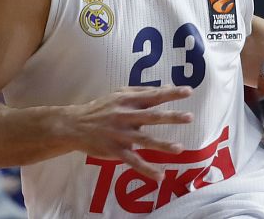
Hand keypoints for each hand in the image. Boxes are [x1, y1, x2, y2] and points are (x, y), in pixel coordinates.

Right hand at [68, 85, 193, 180]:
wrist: (75, 125)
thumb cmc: (101, 108)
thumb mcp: (118, 94)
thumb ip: (142, 92)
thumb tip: (167, 88)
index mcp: (127, 101)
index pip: (153, 96)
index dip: (170, 93)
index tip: (188, 91)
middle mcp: (124, 116)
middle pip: (151, 116)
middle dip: (171, 117)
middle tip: (189, 117)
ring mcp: (120, 134)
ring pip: (144, 140)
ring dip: (162, 144)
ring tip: (179, 148)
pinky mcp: (114, 150)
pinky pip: (133, 161)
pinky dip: (146, 169)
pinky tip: (160, 176)